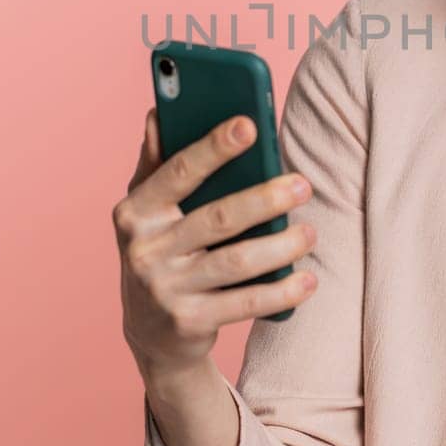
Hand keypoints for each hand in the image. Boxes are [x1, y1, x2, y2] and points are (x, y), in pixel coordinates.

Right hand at [114, 109, 318, 384]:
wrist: (151, 333)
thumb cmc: (161, 252)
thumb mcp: (148, 210)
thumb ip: (156, 163)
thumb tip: (160, 112)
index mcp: (135, 212)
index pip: (178, 172)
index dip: (214, 147)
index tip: (250, 124)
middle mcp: (145, 250)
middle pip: (217, 218)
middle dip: (264, 199)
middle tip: (303, 184)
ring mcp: (165, 289)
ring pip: (235, 262)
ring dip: (281, 246)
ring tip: (310, 232)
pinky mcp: (189, 322)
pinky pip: (244, 303)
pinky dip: (280, 291)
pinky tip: (307, 279)